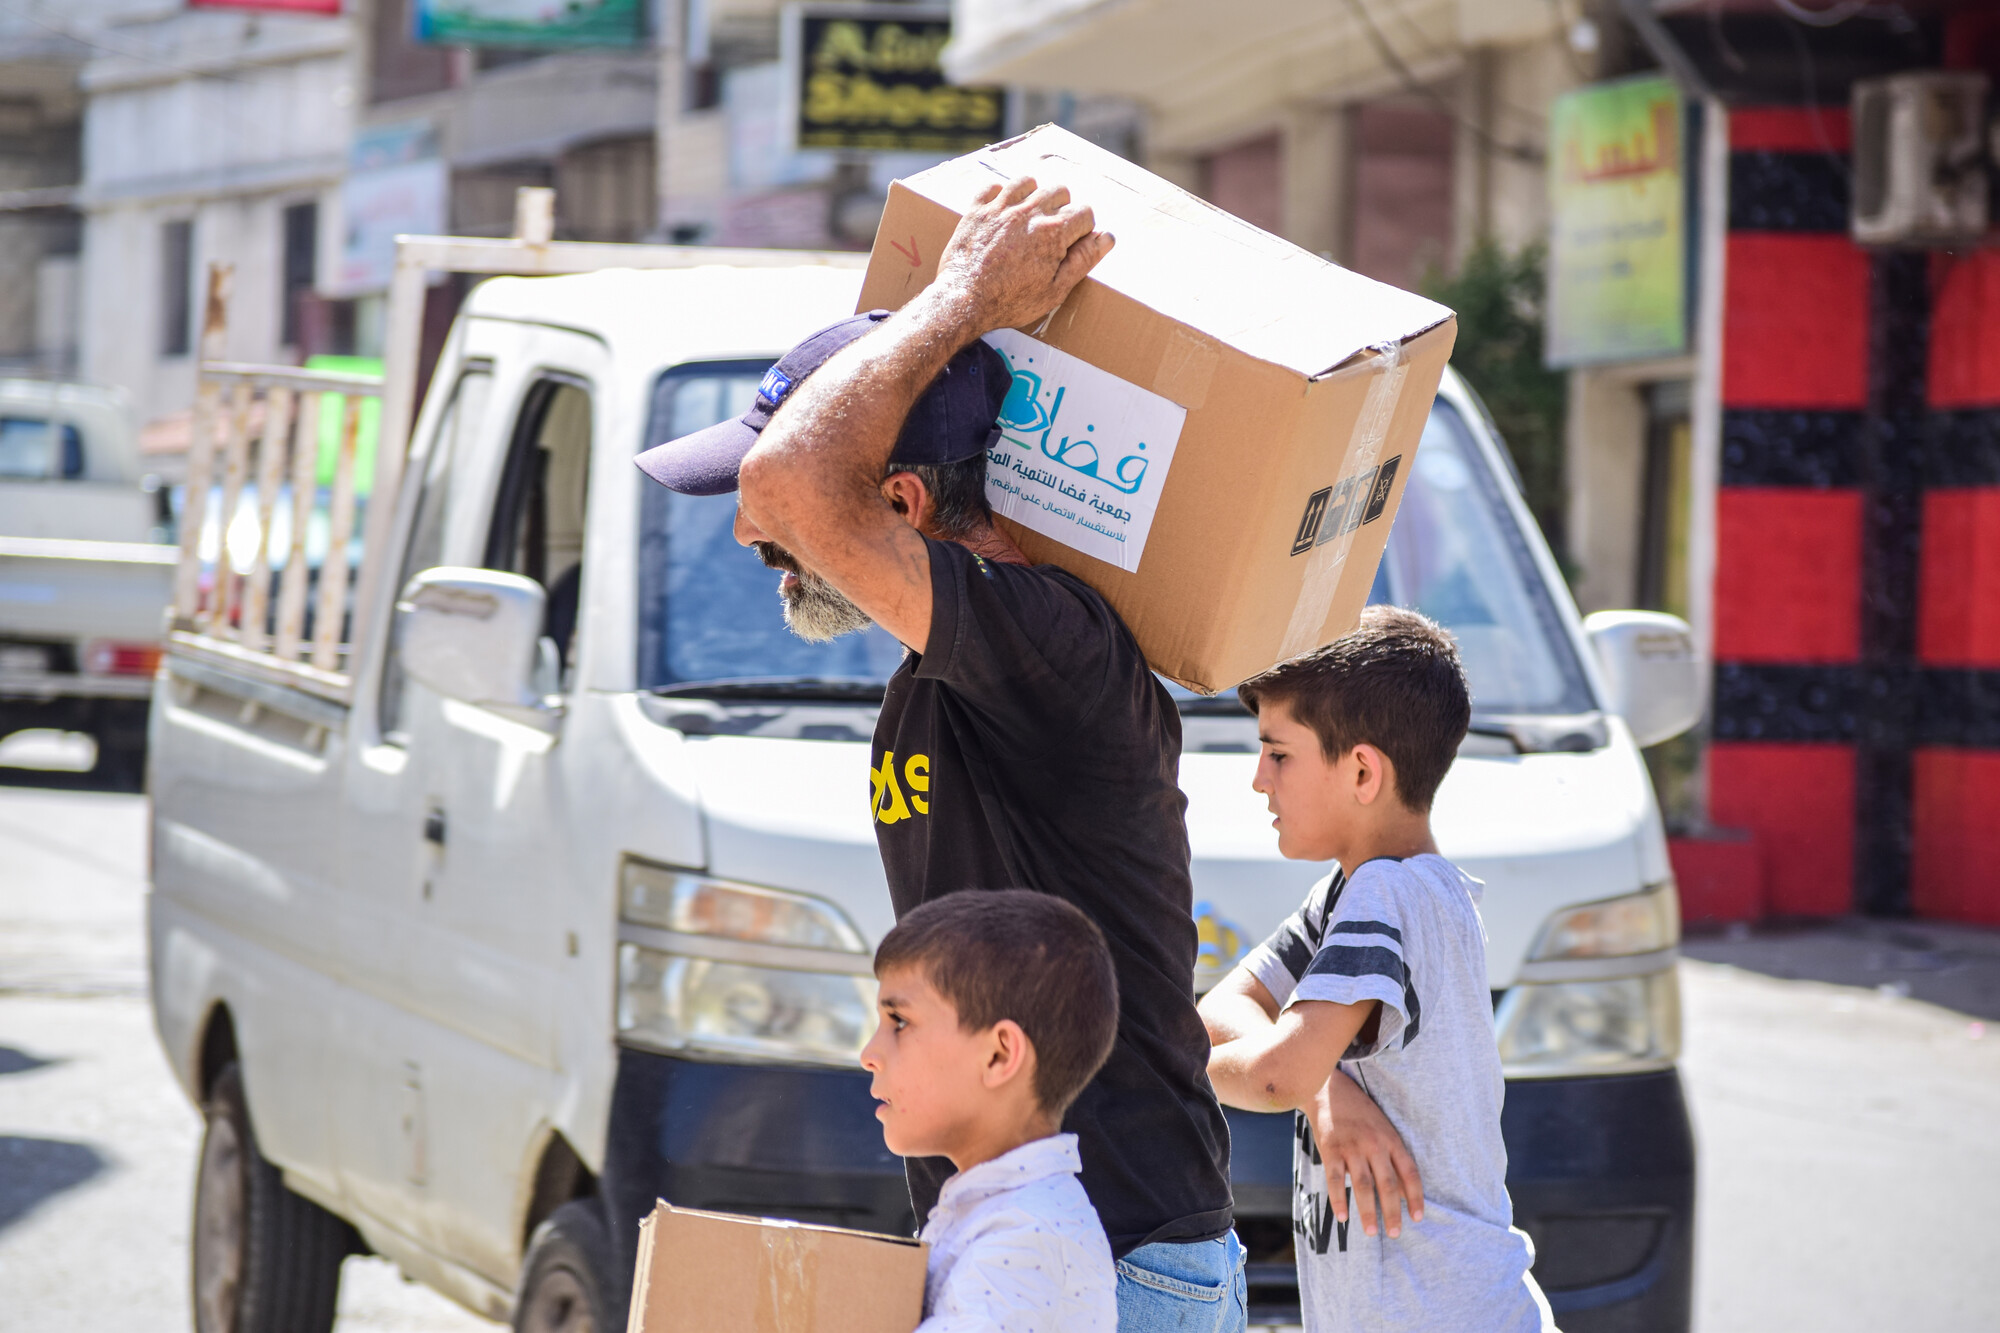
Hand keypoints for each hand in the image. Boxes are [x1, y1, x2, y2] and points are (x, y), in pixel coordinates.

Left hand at [930, 176, 1113, 336]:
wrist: (963, 301)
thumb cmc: (1011, 302)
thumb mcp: (1055, 290)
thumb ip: (1083, 260)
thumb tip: (1107, 238)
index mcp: (1053, 232)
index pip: (1085, 212)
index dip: (1083, 230)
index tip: (1072, 244)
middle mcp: (1029, 212)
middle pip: (1060, 190)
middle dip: (1061, 208)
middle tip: (1051, 233)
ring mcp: (1001, 207)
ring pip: (1029, 181)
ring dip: (1033, 195)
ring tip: (1029, 218)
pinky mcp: (977, 209)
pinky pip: (994, 186)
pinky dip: (1000, 195)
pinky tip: (1001, 214)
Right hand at [1309, 1072, 1423, 1239]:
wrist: (1329, 1090)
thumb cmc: (1360, 1114)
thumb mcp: (1384, 1131)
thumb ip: (1394, 1160)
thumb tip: (1407, 1194)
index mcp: (1391, 1140)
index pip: (1409, 1172)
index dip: (1415, 1196)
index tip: (1418, 1218)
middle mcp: (1374, 1144)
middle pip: (1388, 1184)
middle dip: (1393, 1211)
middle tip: (1394, 1233)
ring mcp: (1352, 1147)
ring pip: (1363, 1185)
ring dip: (1368, 1211)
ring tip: (1371, 1232)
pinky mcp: (1330, 1149)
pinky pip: (1335, 1179)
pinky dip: (1339, 1199)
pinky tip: (1342, 1216)